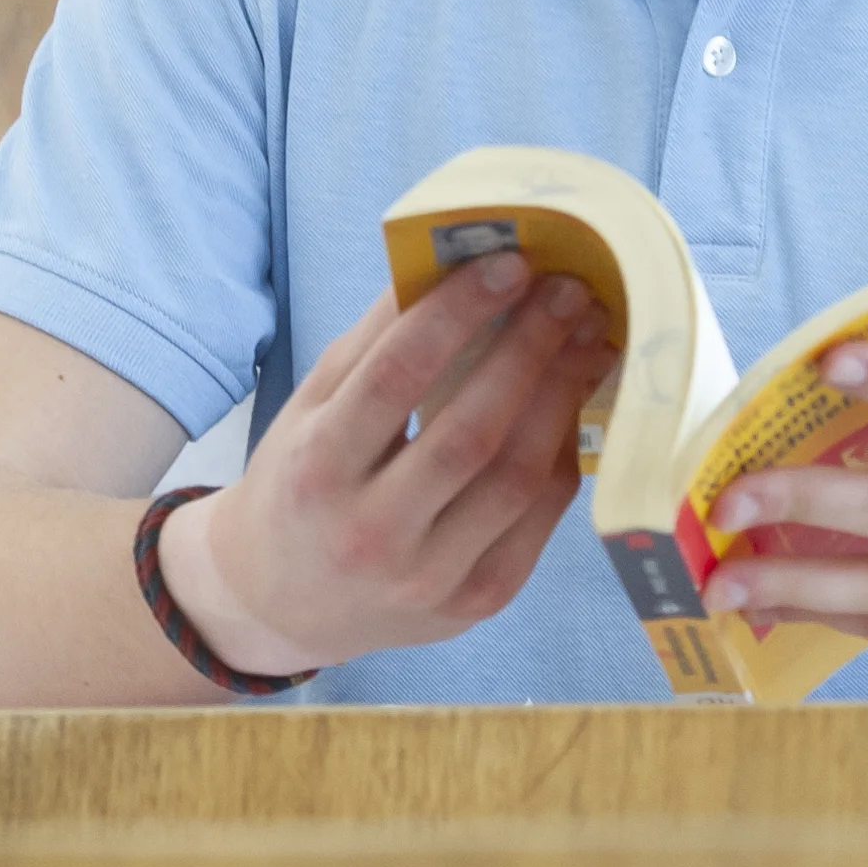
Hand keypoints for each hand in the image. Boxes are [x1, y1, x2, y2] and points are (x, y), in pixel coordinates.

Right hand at [159, 251, 615, 676]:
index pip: (396, 377)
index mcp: (318, 468)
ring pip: (516, 478)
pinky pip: (536, 519)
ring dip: (561, 397)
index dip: (458, 314)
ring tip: (587, 339)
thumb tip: (449, 267)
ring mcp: (430, 577)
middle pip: (471, 432)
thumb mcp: (310, 409)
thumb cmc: (297, 484)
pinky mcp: (476, 602)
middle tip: (570, 292)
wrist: (280, 601)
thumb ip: (373, 344)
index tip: (509, 264)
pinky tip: (571, 404)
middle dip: (531, 350)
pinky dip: (561, 454)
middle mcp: (372, 532)